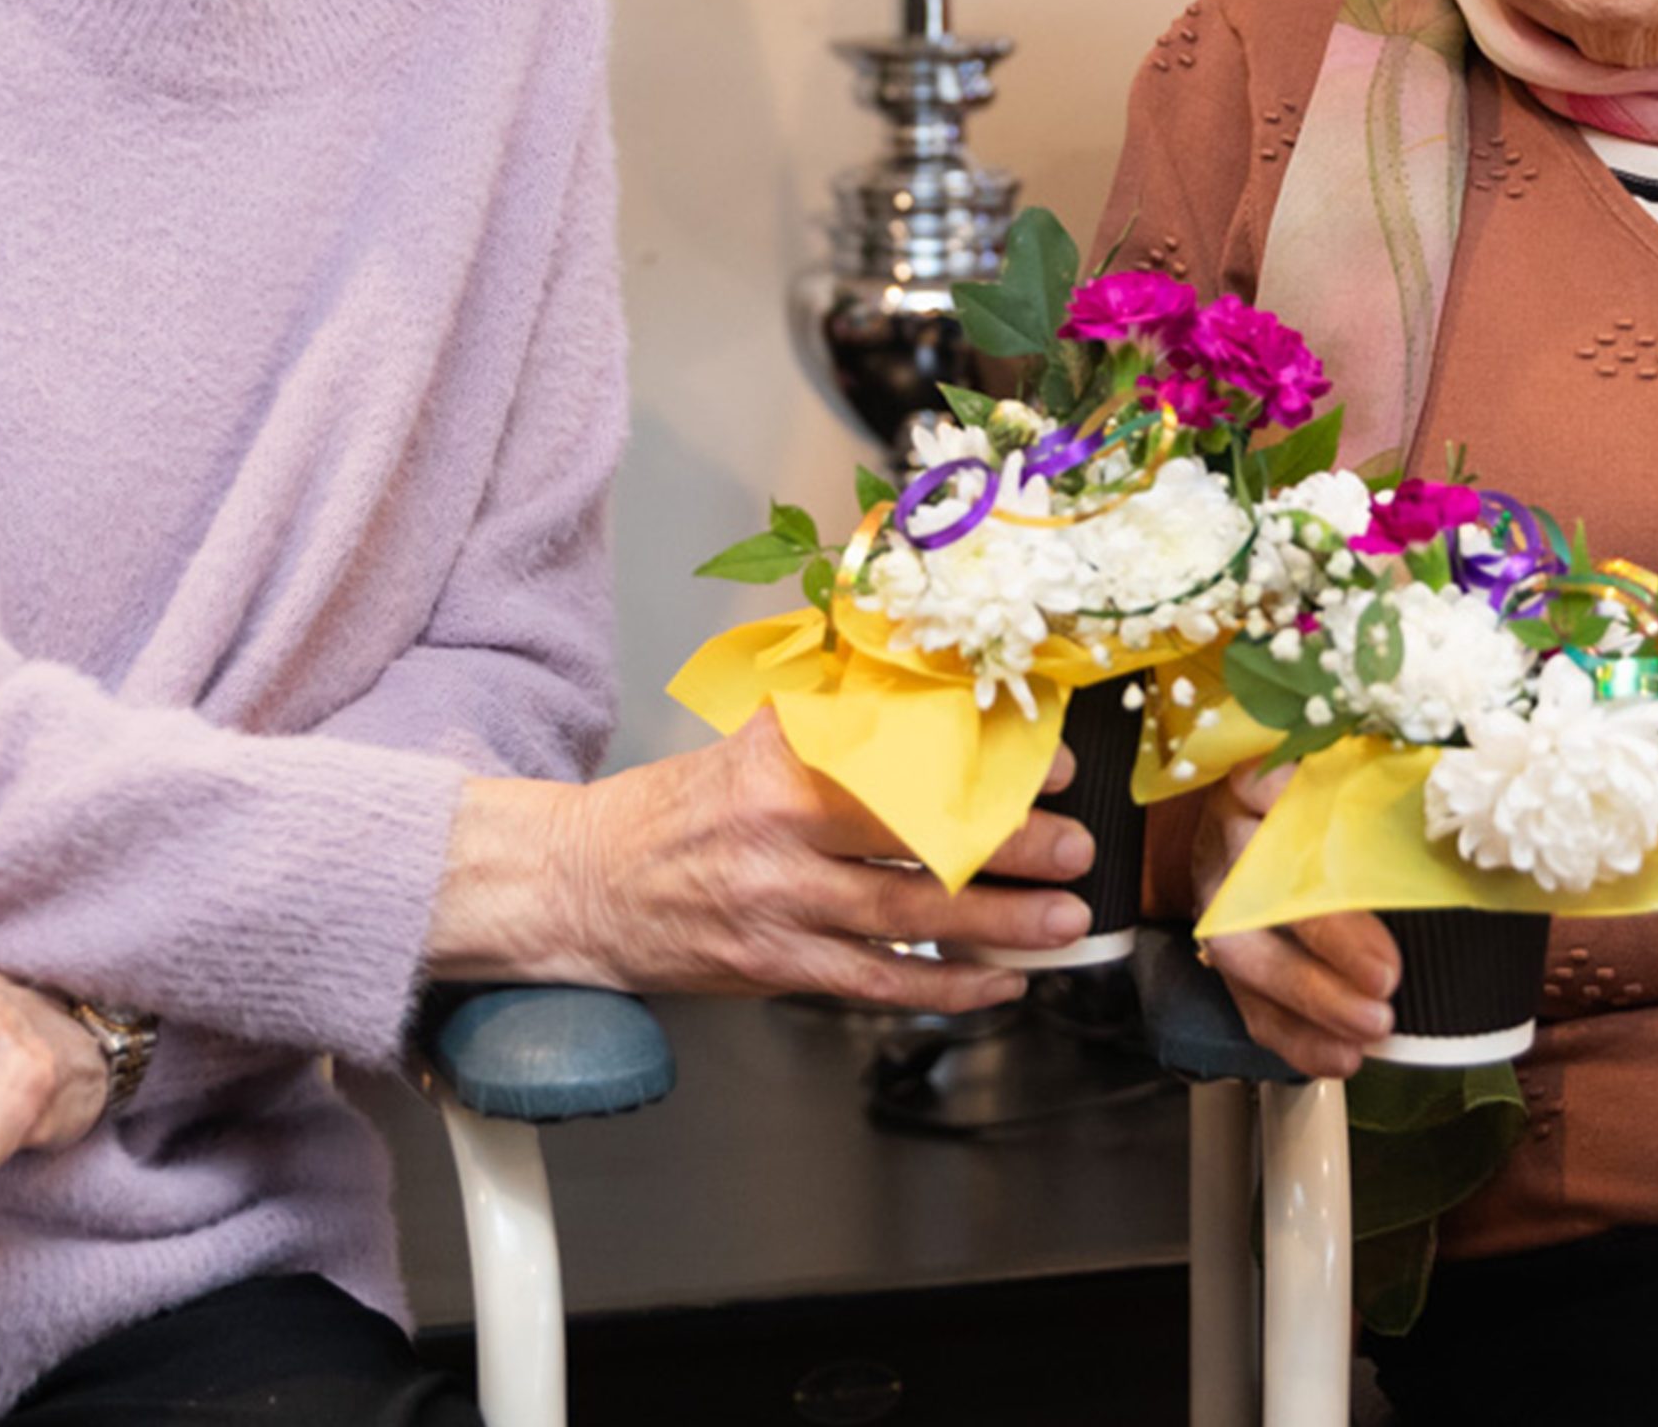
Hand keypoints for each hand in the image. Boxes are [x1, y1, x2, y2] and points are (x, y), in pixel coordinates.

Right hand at [432, 711, 1094, 1012]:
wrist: (582, 886)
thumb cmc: (675, 810)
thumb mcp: (751, 737)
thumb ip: (832, 710)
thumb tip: (919, 670)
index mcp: (780, 760)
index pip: (901, 754)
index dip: (983, 761)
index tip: (1046, 763)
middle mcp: (781, 831)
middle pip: (917, 838)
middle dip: (1010, 847)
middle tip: (1076, 847)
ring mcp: (779, 907)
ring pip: (909, 919)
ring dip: (997, 923)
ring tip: (1061, 919)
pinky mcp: (776, 969)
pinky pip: (877, 984)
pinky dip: (945, 988)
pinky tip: (999, 983)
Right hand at [1193, 758, 1398, 1075]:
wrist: (1247, 831)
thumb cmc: (1312, 808)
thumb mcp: (1336, 784)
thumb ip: (1380, 801)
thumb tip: (1471, 842)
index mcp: (1256, 786)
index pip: (1265, 788)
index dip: (1295, 813)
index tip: (1343, 842)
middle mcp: (1228, 840)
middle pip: (1259, 885)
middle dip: (1325, 935)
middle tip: (1387, 975)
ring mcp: (1216, 903)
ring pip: (1244, 953)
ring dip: (1311, 997)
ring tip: (1374, 1024)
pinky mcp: (1221, 960)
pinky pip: (1249, 1007)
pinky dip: (1298, 1039)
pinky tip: (1344, 1055)